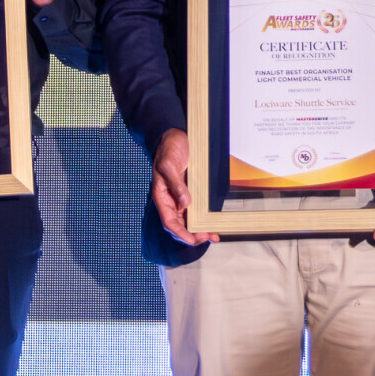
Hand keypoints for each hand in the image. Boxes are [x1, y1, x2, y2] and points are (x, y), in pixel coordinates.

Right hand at [152, 128, 216, 245]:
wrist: (174, 135)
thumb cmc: (168, 148)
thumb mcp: (169, 164)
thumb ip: (176, 184)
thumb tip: (185, 203)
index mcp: (161, 196)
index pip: (169, 221)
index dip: (180, 233)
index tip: (192, 240)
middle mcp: (171, 199)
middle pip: (180, 224)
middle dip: (192, 234)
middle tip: (206, 237)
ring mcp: (181, 196)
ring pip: (189, 219)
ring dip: (199, 229)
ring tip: (212, 236)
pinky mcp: (190, 191)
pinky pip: (196, 209)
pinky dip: (204, 218)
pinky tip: (212, 224)